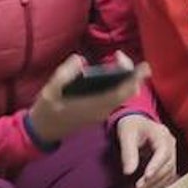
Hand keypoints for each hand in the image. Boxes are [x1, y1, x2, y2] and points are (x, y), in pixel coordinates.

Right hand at [27, 51, 148, 144]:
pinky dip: (120, 82)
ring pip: (123, 94)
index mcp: (93, 106)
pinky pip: (117, 96)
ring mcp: (102, 112)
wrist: (43, 131)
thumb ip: (65, 74)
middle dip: (130, 73)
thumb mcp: (50, 91)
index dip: (134, 79)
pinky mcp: (100, 111)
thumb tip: (80, 59)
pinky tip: (112, 70)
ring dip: (126, 77)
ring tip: (118, 58)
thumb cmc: (46, 110)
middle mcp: (102, 111)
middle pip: (126, 92)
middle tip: (119, 56)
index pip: (120, 93)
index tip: (144, 66)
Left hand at [115, 114, 177, 187]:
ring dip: (156, 185)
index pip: (163, 152)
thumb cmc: (131, 127)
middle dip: (153, 179)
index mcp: (162, 134)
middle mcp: (170, 143)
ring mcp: (171, 153)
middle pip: (168, 164)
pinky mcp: (169, 161)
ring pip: (169, 173)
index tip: (145, 178)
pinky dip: (158, 185)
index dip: (156, 166)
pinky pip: (168, 176)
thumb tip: (128, 172)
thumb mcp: (126, 135)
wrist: (136, 123)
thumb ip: (128, 152)